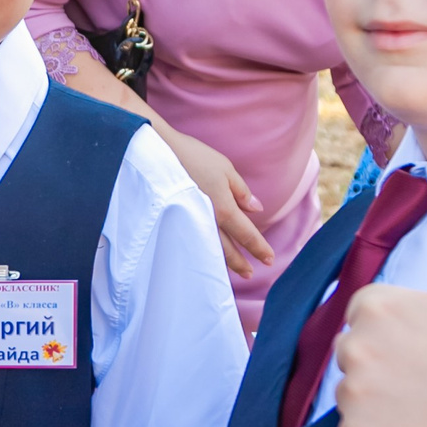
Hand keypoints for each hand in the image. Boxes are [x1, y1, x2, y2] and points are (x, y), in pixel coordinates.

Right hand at [155, 124, 272, 278]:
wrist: (157, 153)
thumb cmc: (193, 156)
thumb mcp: (224, 168)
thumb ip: (241, 191)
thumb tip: (257, 209)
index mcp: (224, 208)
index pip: (247, 235)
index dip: (259, 248)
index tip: (269, 260)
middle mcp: (208, 221)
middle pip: (228, 250)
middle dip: (241, 263)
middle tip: (250, 273)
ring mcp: (191, 223)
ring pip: (210, 250)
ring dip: (223, 262)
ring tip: (233, 269)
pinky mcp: (176, 221)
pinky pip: (196, 242)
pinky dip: (205, 252)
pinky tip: (207, 255)